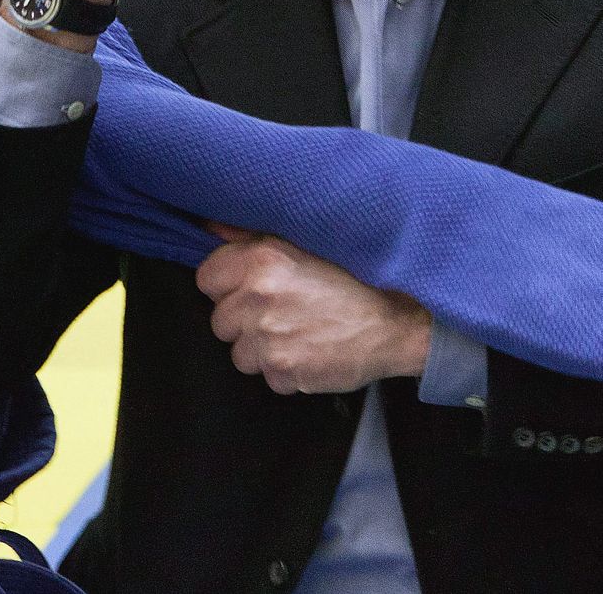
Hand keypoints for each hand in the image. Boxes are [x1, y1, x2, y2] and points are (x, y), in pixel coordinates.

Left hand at [196, 223, 431, 394]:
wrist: (396, 320)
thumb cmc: (353, 276)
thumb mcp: (302, 241)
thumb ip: (250, 236)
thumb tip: (207, 224)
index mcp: (260, 259)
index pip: (206, 278)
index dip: (227, 285)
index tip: (249, 287)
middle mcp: (258, 297)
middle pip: (219, 320)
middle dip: (243, 319)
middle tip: (280, 310)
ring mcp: (269, 338)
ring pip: (240, 353)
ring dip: (262, 348)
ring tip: (296, 331)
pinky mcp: (285, 372)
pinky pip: (267, 378)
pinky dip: (285, 371)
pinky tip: (309, 351)